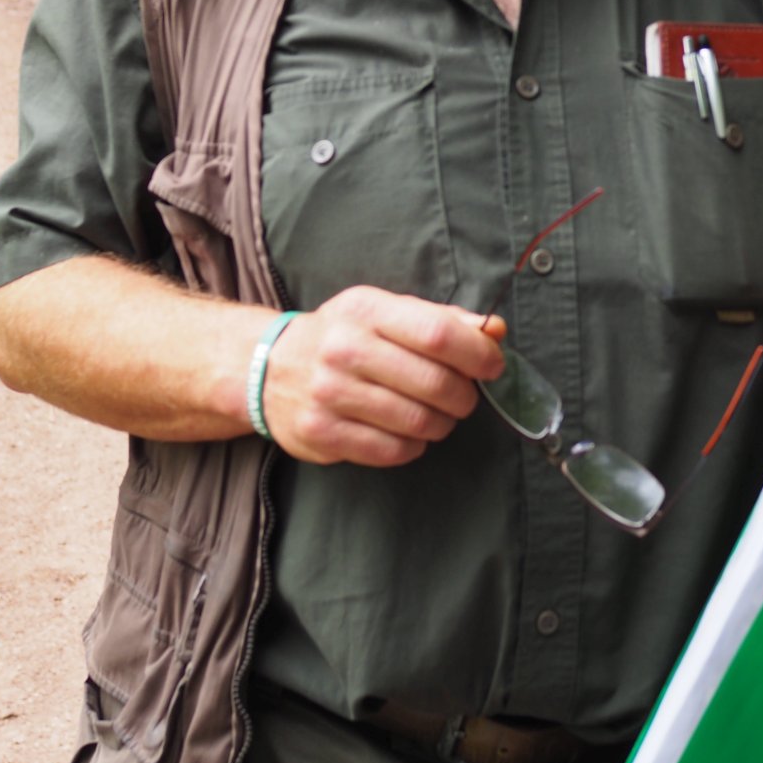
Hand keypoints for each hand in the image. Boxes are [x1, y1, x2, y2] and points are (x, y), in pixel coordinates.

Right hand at [261, 287, 507, 466]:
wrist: (267, 367)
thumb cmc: (342, 336)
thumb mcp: (384, 312)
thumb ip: (441, 319)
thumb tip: (495, 330)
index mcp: (365, 310)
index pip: (437, 334)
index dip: (477, 354)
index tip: (492, 366)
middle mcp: (343, 349)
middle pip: (434, 383)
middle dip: (464, 396)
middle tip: (464, 398)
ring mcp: (329, 394)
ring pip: (417, 422)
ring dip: (441, 424)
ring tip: (437, 415)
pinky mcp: (321, 433)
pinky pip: (393, 451)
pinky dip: (413, 446)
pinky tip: (407, 433)